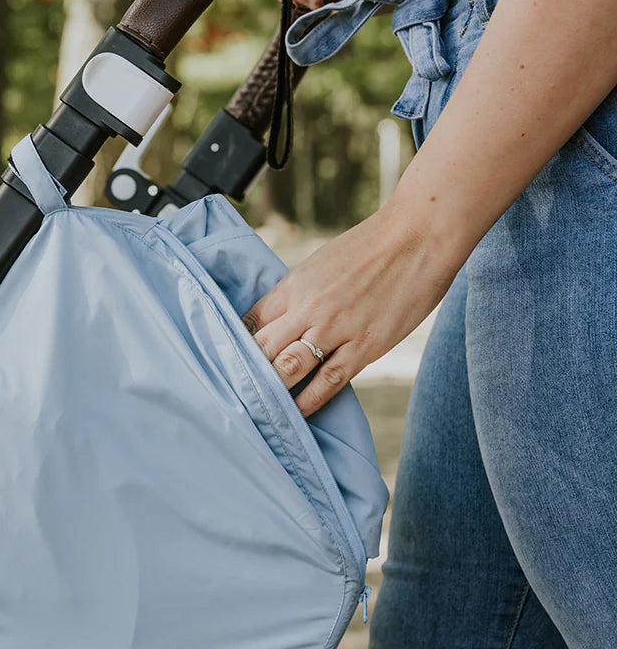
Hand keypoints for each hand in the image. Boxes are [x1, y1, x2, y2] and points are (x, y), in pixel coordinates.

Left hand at [242, 206, 459, 415]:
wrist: (418, 235)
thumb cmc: (371, 246)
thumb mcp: (321, 264)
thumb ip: (299, 293)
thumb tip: (282, 320)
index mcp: (293, 285)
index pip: (250, 322)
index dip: (237, 346)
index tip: (230, 364)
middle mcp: (307, 308)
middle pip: (262, 349)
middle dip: (247, 373)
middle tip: (237, 394)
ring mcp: (335, 328)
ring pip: (289, 368)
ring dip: (273, 390)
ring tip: (262, 409)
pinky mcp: (365, 346)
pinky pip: (329, 380)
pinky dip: (310, 400)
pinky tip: (297, 413)